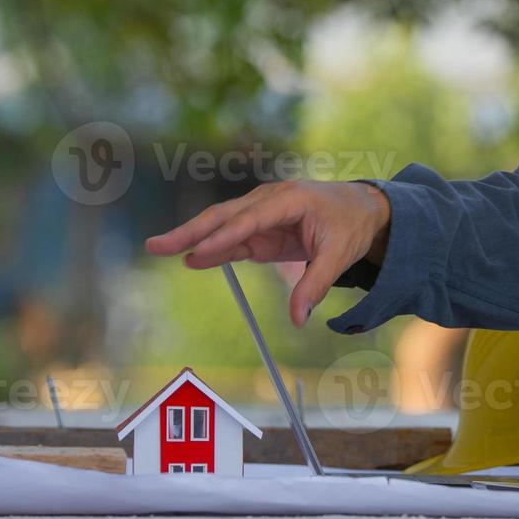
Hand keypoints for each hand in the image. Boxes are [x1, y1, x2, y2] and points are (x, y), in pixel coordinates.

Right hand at [145, 180, 390, 327]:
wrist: (362, 208)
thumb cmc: (351, 224)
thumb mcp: (339, 255)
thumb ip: (314, 286)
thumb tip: (298, 320)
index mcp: (290, 199)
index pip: (250, 219)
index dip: (223, 236)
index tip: (198, 252)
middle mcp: (270, 201)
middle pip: (224, 216)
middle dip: (190, 231)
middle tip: (157, 244)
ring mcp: (263, 214)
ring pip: (223, 226)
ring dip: (194, 238)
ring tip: (162, 249)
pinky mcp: (263, 229)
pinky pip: (234, 240)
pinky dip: (214, 249)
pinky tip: (192, 259)